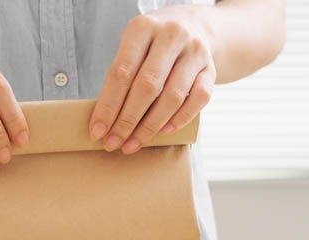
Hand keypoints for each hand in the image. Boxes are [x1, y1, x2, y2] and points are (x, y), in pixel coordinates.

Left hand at [89, 8, 214, 154]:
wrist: (192, 26)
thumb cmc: (151, 45)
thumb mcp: (132, 48)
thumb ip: (120, 78)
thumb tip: (104, 122)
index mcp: (143, 28)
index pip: (121, 73)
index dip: (108, 106)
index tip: (97, 131)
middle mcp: (171, 36)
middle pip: (147, 86)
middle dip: (127, 121)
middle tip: (113, 143)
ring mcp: (195, 51)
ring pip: (173, 96)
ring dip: (150, 126)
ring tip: (132, 144)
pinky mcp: (211, 68)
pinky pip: (199, 99)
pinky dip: (180, 119)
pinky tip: (163, 132)